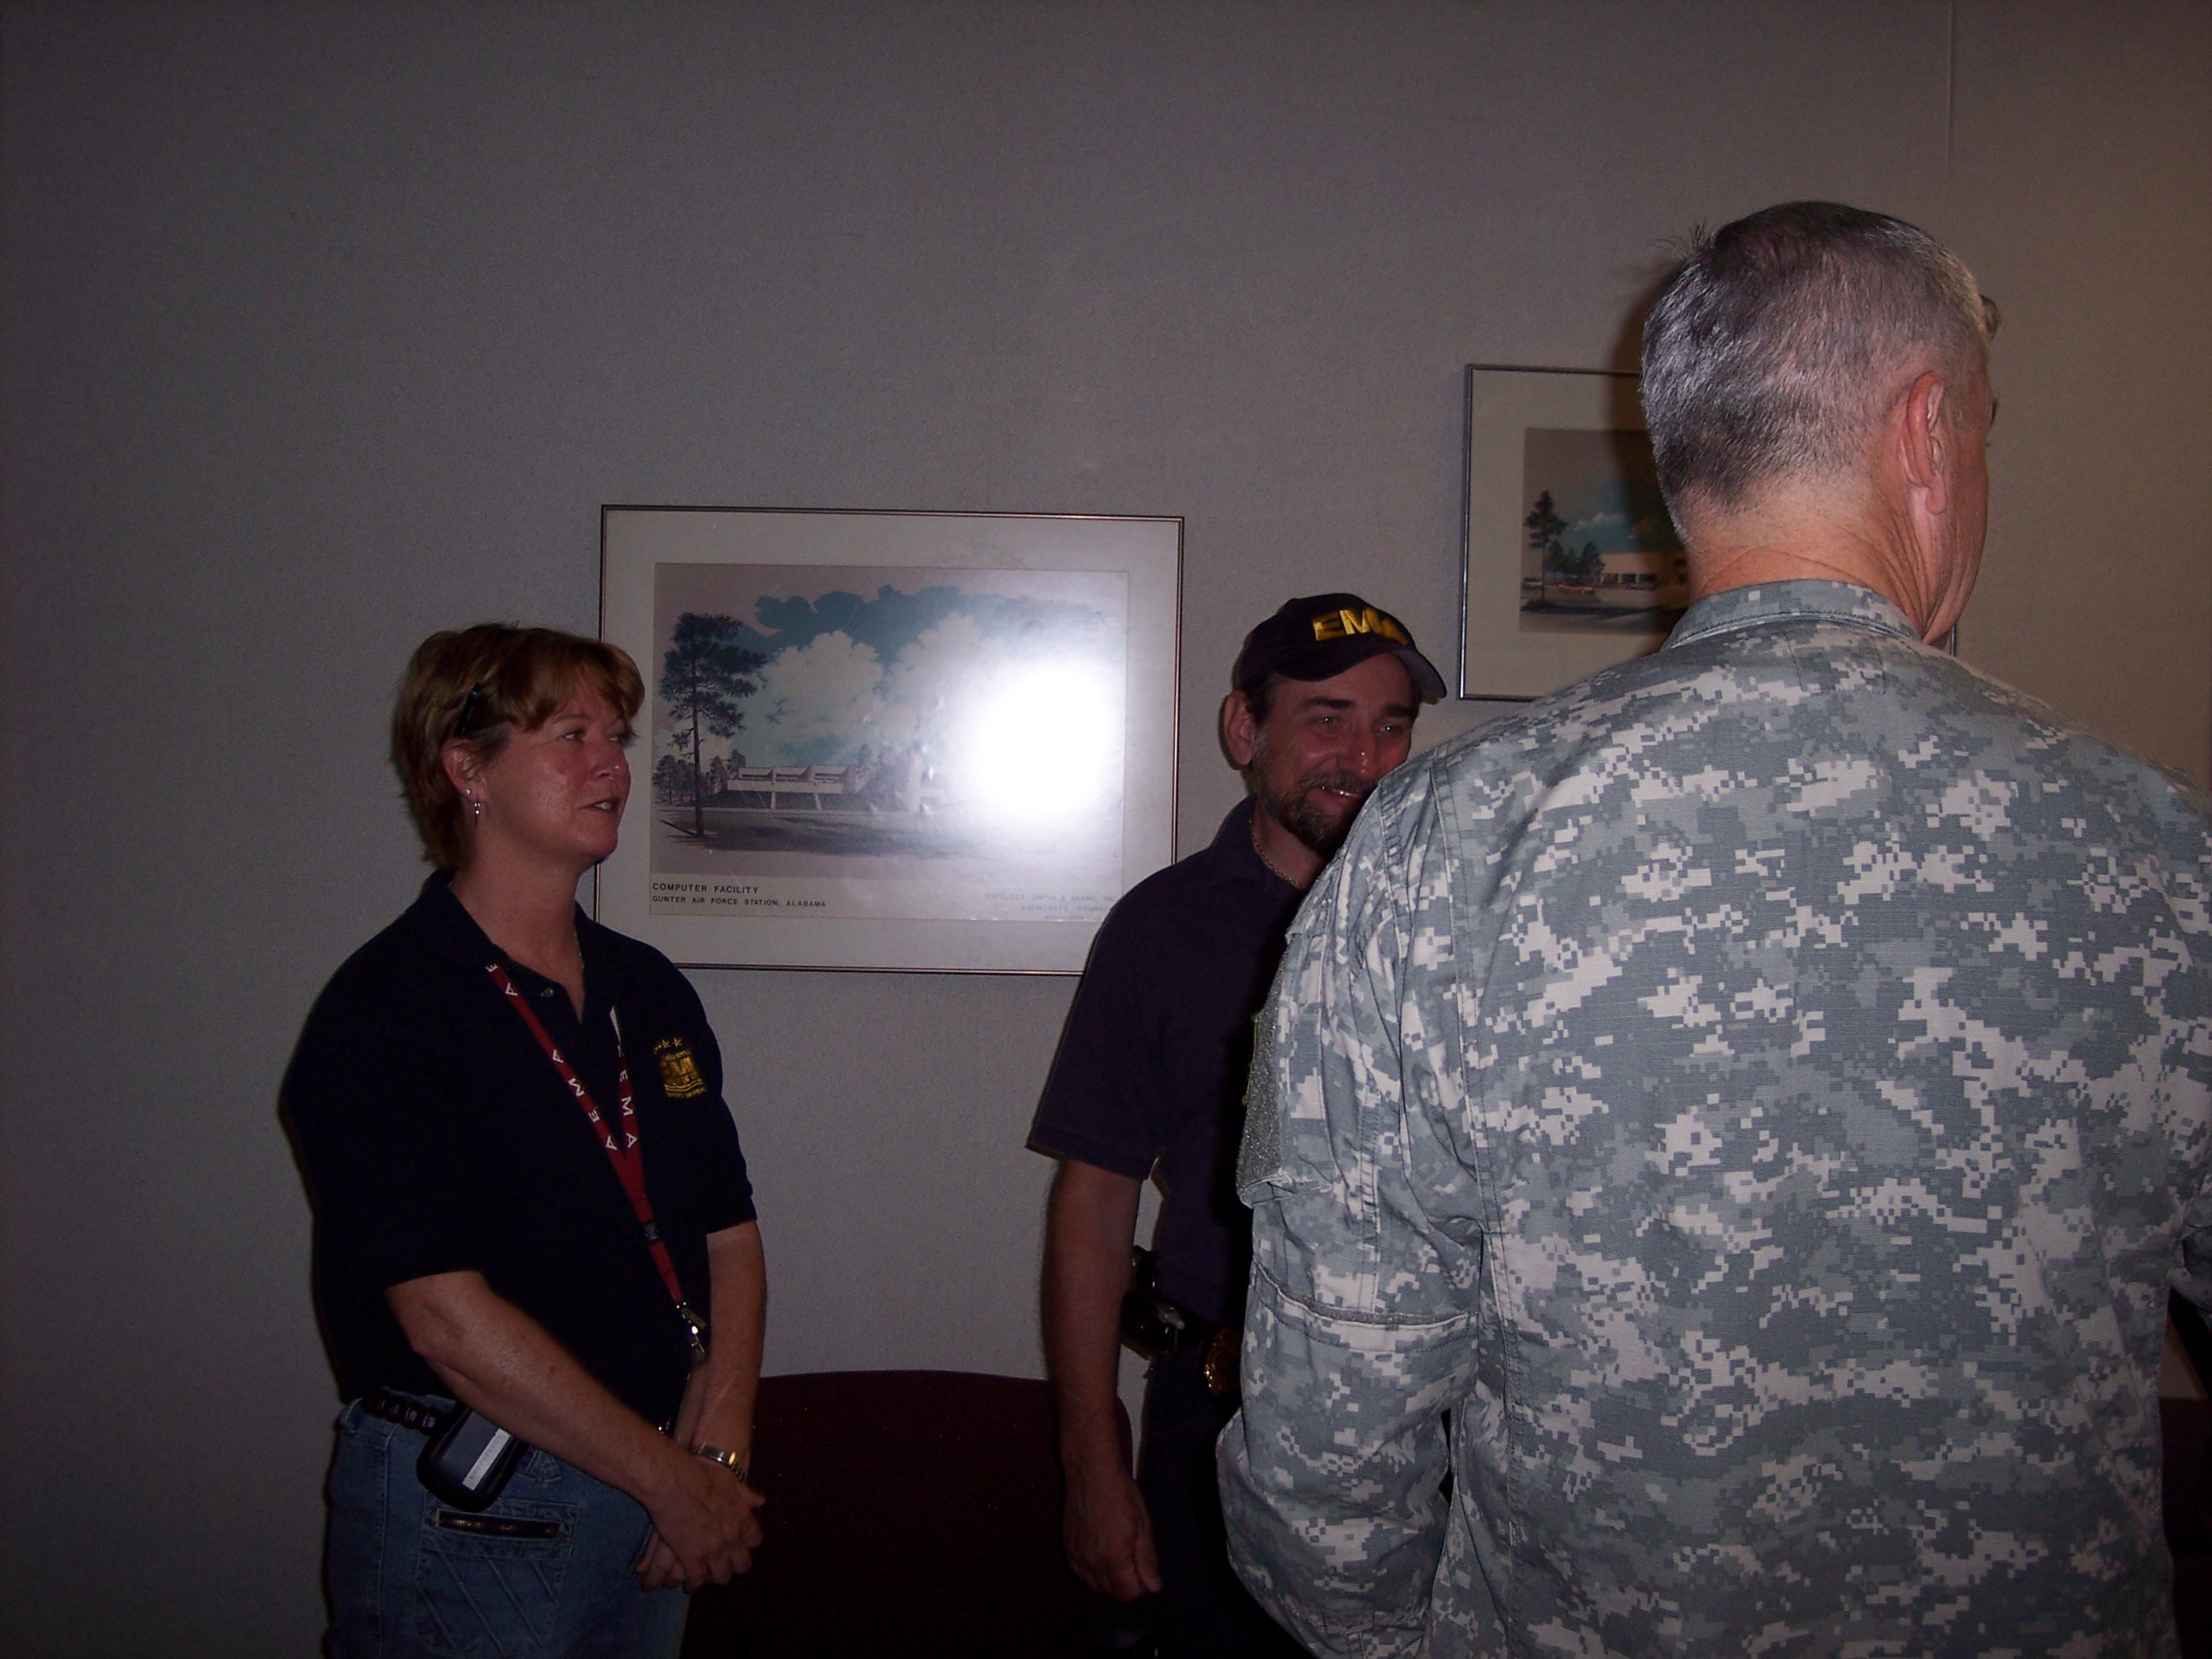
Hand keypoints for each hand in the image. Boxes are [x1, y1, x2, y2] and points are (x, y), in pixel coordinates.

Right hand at [637, 1453, 764, 1590]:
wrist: (675, 1482)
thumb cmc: (701, 1475)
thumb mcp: (729, 1480)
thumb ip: (745, 1494)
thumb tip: (760, 1500)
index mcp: (742, 1518)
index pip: (755, 1539)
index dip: (747, 1543)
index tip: (740, 1543)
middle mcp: (732, 1538)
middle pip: (741, 1564)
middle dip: (734, 1565)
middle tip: (724, 1564)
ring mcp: (712, 1551)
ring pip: (720, 1576)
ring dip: (714, 1576)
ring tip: (707, 1575)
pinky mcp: (691, 1559)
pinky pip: (696, 1580)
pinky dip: (693, 1583)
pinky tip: (688, 1583)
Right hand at [1063, 1461, 1160, 1600]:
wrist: (1090, 1472)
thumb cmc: (1121, 1494)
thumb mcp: (1142, 1525)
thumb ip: (1147, 1559)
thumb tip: (1153, 1587)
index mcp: (1113, 1558)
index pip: (1127, 1594)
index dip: (1140, 1585)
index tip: (1143, 1567)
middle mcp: (1091, 1563)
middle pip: (1110, 1593)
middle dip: (1125, 1584)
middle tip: (1132, 1558)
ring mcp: (1076, 1556)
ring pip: (1094, 1586)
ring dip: (1107, 1579)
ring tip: (1116, 1554)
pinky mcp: (1067, 1549)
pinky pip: (1080, 1574)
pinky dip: (1091, 1572)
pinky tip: (1099, 1553)